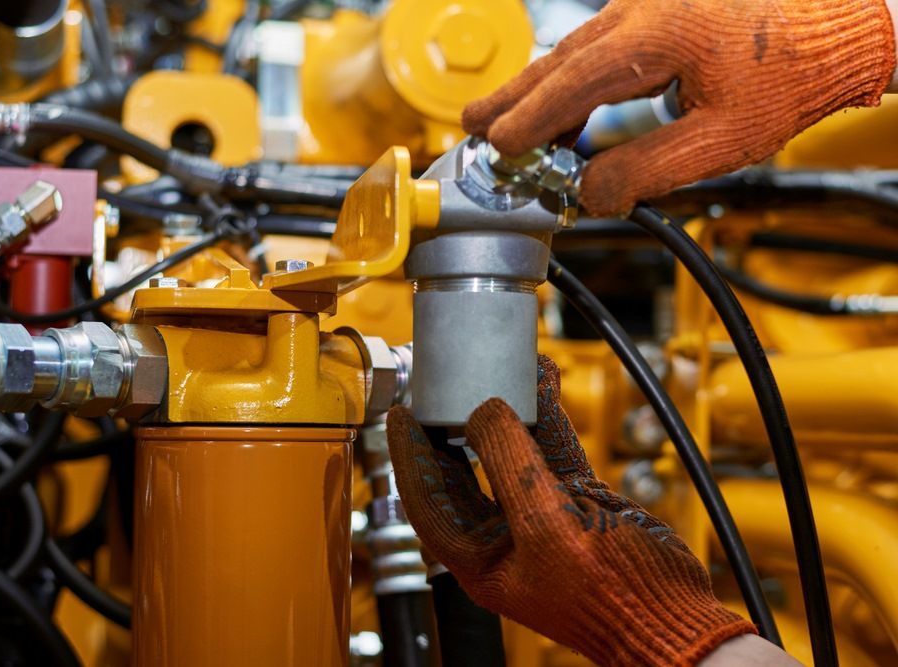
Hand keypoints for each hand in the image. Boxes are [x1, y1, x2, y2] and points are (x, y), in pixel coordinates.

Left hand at [386, 357, 754, 665]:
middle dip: (452, 425)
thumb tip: (484, 411)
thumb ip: (511, 465)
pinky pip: (552, 450)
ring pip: (512, 452)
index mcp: (480, 559)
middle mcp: (504, 536)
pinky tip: (543, 382)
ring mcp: (541, 517)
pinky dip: (548, 416)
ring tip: (501, 367)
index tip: (401, 412)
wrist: (676, 616)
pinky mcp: (577, 502)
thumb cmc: (610, 596)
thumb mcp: (547, 526)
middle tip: (442, 383)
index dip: (409, 455)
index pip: (427, 499)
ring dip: (508, 410)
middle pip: (462, 471)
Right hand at [463, 0, 896, 215]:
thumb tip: (590, 194)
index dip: (529, 119)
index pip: (572, 83)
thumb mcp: (721, 141)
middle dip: (512, 98)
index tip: (497, 147)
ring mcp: (648, 3)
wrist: (837, 28)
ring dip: (538, 91)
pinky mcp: (657, 9)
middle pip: (558, 60)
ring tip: (503, 122)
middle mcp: (642, 10)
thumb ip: (647, 171)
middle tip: (471, 126)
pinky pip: (598, 45)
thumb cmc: (790, 76)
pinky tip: (563, 107)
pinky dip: (572, 79)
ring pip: (573, 51)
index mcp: (656, 36)